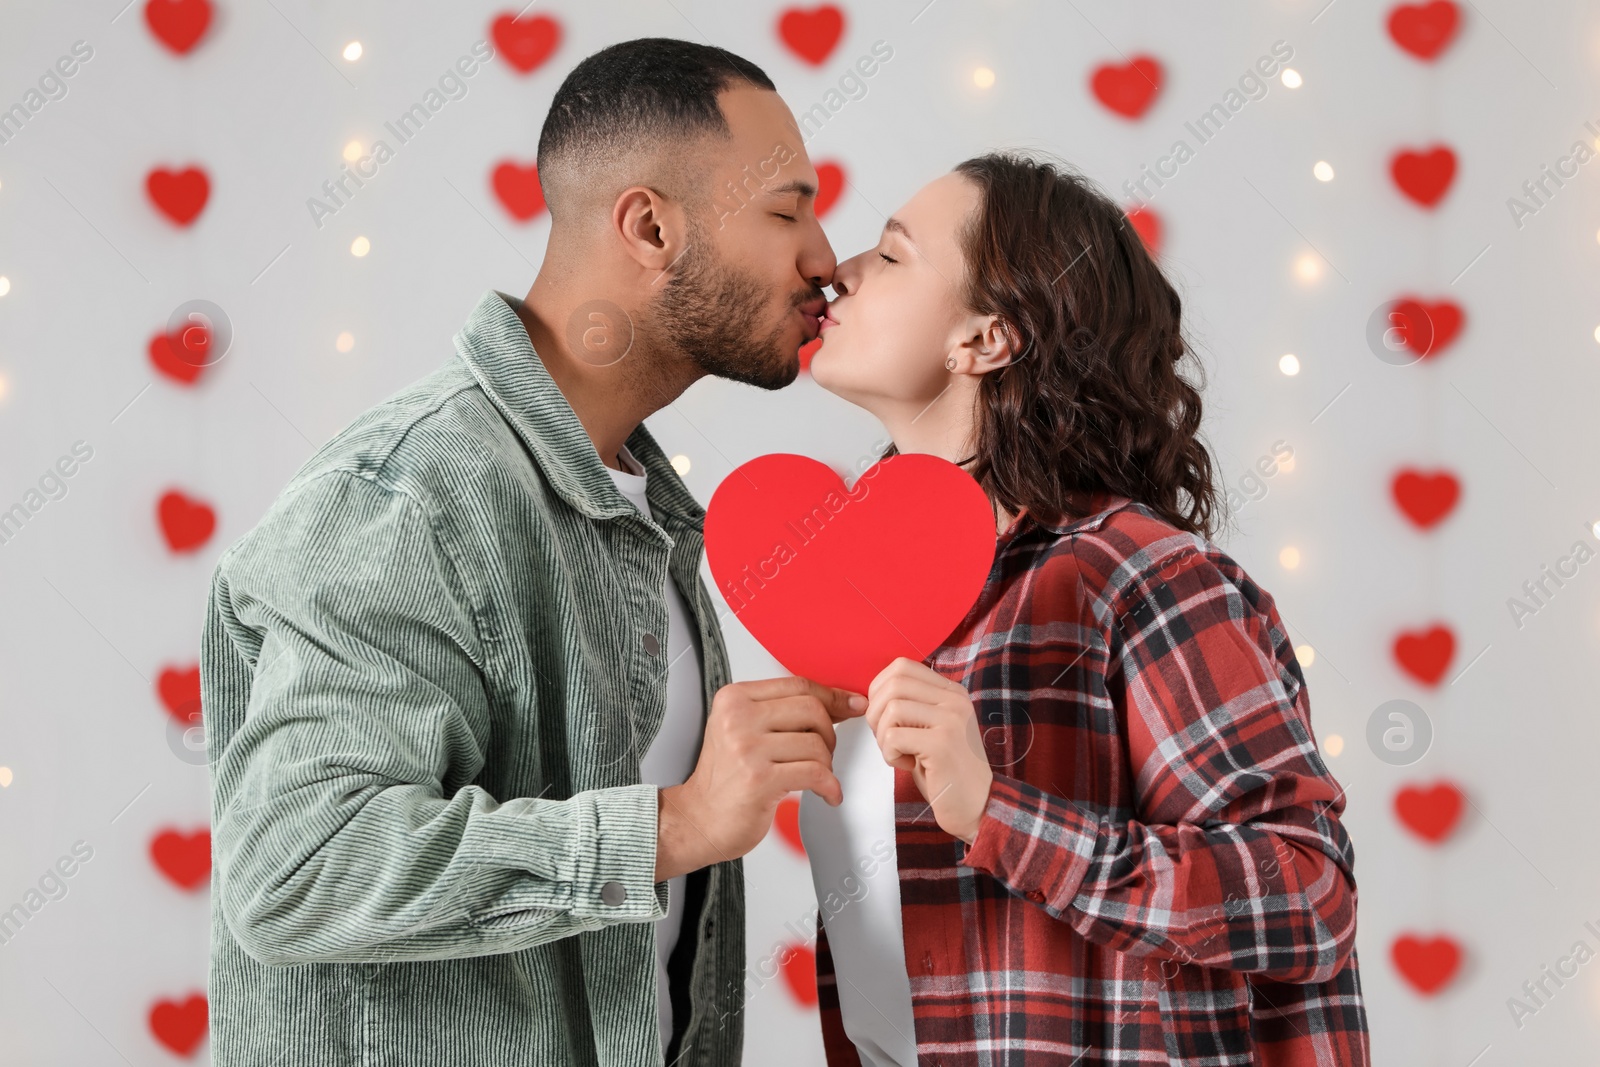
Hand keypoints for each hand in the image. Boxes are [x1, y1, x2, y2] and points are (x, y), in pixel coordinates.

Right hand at [655, 675, 865, 879]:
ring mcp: (747, 748)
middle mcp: (737, 718)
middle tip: (822, 754)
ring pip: (816, 743)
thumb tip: (844, 701)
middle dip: (828, 733)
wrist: (700, 820)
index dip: (832, 696)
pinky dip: (830, 785)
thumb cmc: (726, 778)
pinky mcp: (760, 779)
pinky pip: (815, 773)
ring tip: (815, 777)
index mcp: (734, 699)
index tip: (852, 706)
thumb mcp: (745, 730)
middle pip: (811, 709)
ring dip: (826, 764)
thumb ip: (784, 711)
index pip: (797, 685)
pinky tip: (827, 793)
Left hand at [865, 657, 992, 844]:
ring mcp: (951, 719)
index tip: (883, 717)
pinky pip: (893, 736)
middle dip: (875, 713)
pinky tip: (907, 765)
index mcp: (951, 692)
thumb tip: (871, 695)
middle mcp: (954, 700)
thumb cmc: (945, 770)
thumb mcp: (931, 728)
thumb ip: (911, 705)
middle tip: (886, 738)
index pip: (901, 666)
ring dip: (882, 737)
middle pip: (893, 684)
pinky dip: (890, 754)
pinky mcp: (942, 743)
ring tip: (898, 754)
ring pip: (891, 709)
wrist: (977, 806)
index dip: (879, 689)